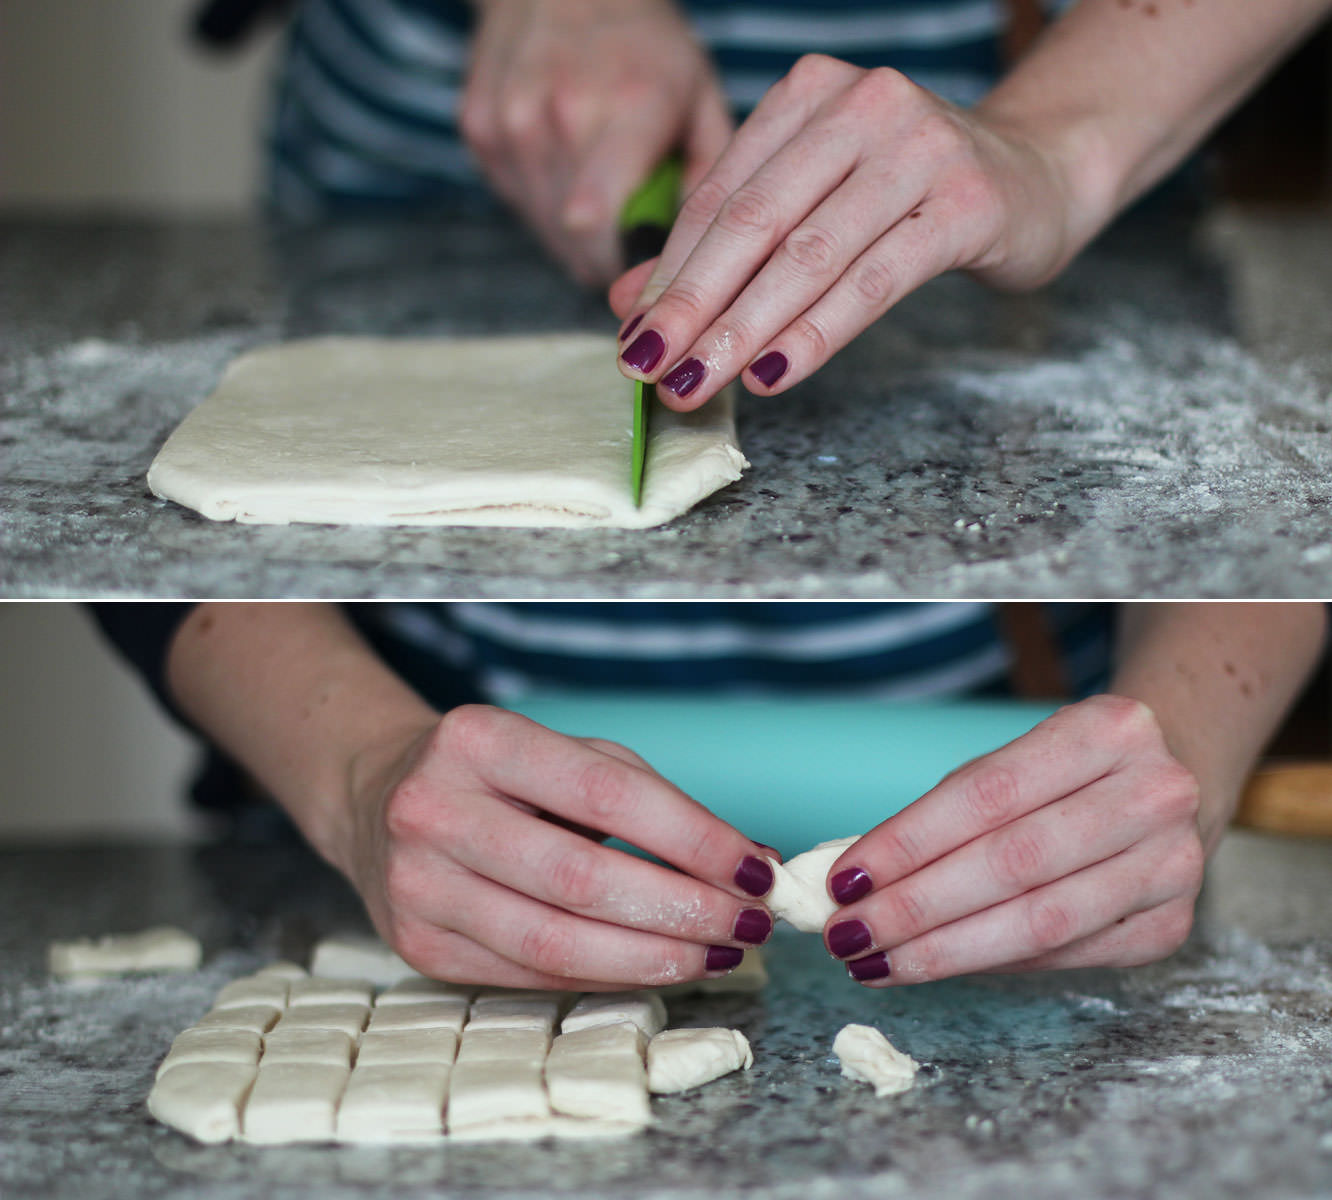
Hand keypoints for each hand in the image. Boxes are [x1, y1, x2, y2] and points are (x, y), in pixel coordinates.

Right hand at [341, 704, 775, 988]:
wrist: (380, 798)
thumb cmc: (500, 775)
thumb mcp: (567, 756)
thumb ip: (651, 801)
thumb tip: (749, 862)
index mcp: (480, 741)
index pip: (606, 794)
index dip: (691, 838)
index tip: (755, 869)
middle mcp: (435, 810)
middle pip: (581, 880)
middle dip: (682, 910)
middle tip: (748, 925)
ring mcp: (417, 885)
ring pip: (556, 943)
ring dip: (653, 957)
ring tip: (716, 954)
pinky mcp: (418, 948)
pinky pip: (532, 974)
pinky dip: (607, 976)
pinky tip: (655, 966)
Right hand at [460, 0, 731, 285]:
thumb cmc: (648, 53)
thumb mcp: (703, 106)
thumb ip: (708, 189)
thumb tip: (695, 269)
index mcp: (630, 105)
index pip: (599, 221)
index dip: (618, 265)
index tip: (638, 277)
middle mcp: (561, 111)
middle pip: (574, 238)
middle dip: (606, 257)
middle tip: (628, 243)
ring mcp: (511, 119)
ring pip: (543, 227)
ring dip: (575, 236)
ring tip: (600, 200)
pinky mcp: (478, 126)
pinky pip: (516, 201)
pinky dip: (543, 204)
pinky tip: (565, 170)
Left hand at [609, 53, 1081, 406]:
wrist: (1039, 177)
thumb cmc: (912, 198)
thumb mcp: (813, 206)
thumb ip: (726, 247)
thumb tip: (634, 307)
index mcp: (809, 95)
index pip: (719, 194)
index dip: (670, 273)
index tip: (635, 339)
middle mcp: (860, 105)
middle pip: (752, 222)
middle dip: (692, 305)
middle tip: (650, 368)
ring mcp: (918, 148)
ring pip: (806, 256)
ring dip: (742, 330)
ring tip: (696, 384)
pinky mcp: (964, 202)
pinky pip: (871, 281)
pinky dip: (814, 334)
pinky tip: (770, 376)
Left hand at [818, 695, 1204, 983]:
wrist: (1169, 781)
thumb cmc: (1062, 774)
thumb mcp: (1014, 763)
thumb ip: (944, 815)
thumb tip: (858, 882)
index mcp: (1108, 730)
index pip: (988, 794)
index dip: (909, 842)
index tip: (845, 879)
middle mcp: (1154, 794)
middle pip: (1014, 864)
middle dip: (917, 907)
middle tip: (848, 934)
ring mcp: (1174, 864)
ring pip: (1043, 922)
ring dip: (946, 950)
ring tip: (878, 962)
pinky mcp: (1172, 925)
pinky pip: (1068, 955)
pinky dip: (995, 963)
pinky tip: (940, 963)